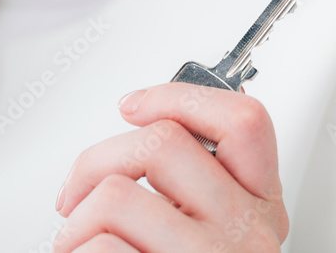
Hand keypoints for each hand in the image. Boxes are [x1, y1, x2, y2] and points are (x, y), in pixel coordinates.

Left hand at [53, 82, 287, 252]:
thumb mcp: (215, 231)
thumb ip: (195, 185)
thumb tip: (139, 130)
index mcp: (260, 206)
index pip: (244, 122)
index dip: (180, 97)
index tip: (135, 105)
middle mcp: (245, 232)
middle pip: (161, 142)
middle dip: (95, 161)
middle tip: (80, 192)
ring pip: (117, 194)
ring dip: (75, 220)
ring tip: (78, 243)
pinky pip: (100, 249)